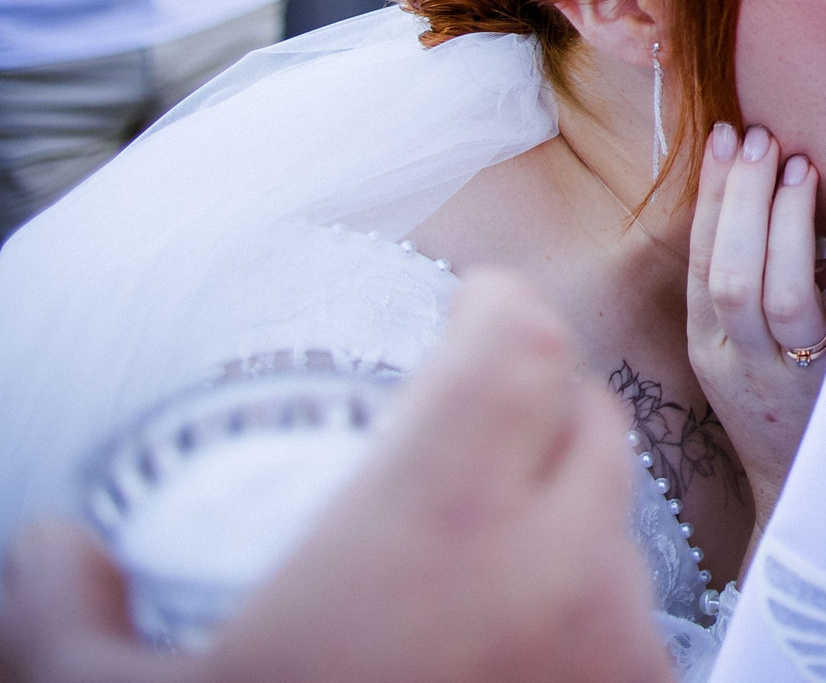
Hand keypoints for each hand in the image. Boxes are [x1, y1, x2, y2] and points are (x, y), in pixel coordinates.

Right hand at [0, 273, 670, 682]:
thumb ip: (62, 623)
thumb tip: (50, 549)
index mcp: (441, 526)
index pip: (520, 347)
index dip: (498, 310)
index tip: (469, 309)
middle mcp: (560, 573)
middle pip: (584, 425)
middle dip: (534, 403)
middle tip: (467, 424)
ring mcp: (619, 657)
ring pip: (619, 532)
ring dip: (564, 519)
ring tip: (480, 554)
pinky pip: (636, 633)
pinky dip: (587, 619)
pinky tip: (512, 655)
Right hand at [687, 125, 825, 527]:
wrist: (807, 488)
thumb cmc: (781, 399)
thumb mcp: (747, 345)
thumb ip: (748, 278)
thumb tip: (766, 186)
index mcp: (710, 346)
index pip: (699, 261)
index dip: (710, 197)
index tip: (722, 137)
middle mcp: (739, 361)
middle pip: (728, 273)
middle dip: (740, 199)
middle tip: (758, 136)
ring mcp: (785, 377)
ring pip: (773, 294)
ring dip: (783, 222)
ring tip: (798, 165)